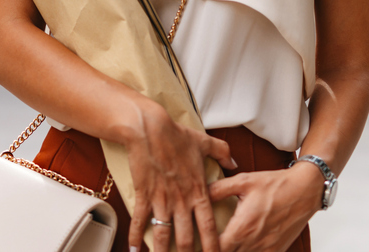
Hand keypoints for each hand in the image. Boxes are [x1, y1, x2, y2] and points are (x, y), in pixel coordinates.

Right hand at [124, 102, 234, 251]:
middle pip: (187, 238)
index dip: (213, 246)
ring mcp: (162, 200)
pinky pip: (140, 220)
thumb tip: (234, 163)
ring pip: (164, 235)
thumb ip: (223, 154)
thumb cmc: (176, 135)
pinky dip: (136, 237)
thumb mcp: (205, 143)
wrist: (150, 128)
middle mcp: (181, 201)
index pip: (209, 226)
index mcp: (198, 191)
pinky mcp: (144, 194)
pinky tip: (134, 250)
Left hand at [209, 162, 323, 251]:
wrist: (305, 190)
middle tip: (206, 245)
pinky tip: (242, 247)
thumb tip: (199, 192)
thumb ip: (219, 189)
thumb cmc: (275, 184)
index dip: (205, 248)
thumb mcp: (244, 181)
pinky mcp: (277, 250)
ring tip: (222, 246)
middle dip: (216, 250)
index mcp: (242, 227)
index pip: (217, 248)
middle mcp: (254, 242)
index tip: (197, 243)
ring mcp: (267, 249)